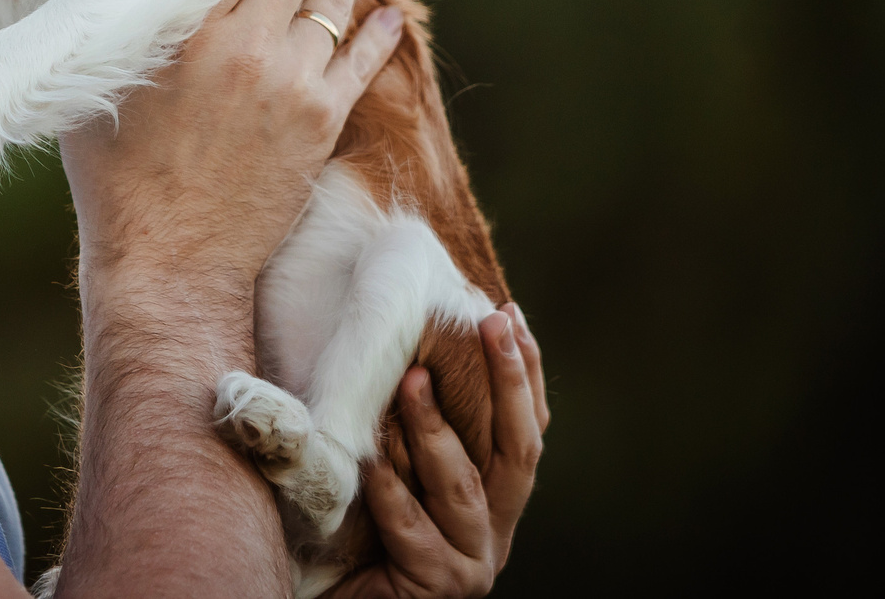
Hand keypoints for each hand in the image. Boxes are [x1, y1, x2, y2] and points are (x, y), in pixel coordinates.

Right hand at [62, 0, 406, 300]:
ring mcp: (290, 82)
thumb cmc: (115, 177)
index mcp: (188, 27)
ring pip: (331, 3)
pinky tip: (391, 12)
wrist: (168, 258)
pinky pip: (361, 63)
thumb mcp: (99, 84)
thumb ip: (118, 27)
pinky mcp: (320, 123)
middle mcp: (245, 43)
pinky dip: (379, 33)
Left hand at [329, 307, 549, 598]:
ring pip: (463, 486)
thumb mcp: (394, 467)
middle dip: (509, 381)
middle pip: (520, 449)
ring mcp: (471, 561)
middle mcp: (495, 530)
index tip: (509, 313)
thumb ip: (411, 426)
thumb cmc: (359, 534)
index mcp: (495, 500)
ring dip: (436, 429)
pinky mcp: (438, 586)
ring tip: (412, 379)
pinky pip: (413, 528)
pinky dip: (390, 490)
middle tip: (491, 322)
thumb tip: (409, 345)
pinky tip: (369, 458)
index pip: (525, 428)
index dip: (523, 372)